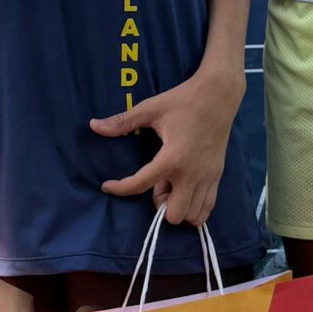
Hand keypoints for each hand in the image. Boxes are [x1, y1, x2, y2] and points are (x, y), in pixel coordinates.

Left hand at [91, 67, 244, 226]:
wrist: (219, 95)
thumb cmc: (183, 100)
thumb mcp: (150, 109)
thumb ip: (122, 122)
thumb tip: (93, 125)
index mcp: (171, 158)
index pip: (139, 185)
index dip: (119, 189)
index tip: (108, 186)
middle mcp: (191, 174)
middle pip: (173, 215)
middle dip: (160, 205)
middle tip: (158, 183)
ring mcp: (207, 177)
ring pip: (192, 216)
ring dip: (178, 206)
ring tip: (172, 185)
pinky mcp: (218, 176)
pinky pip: (207, 207)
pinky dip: (194, 206)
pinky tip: (186, 188)